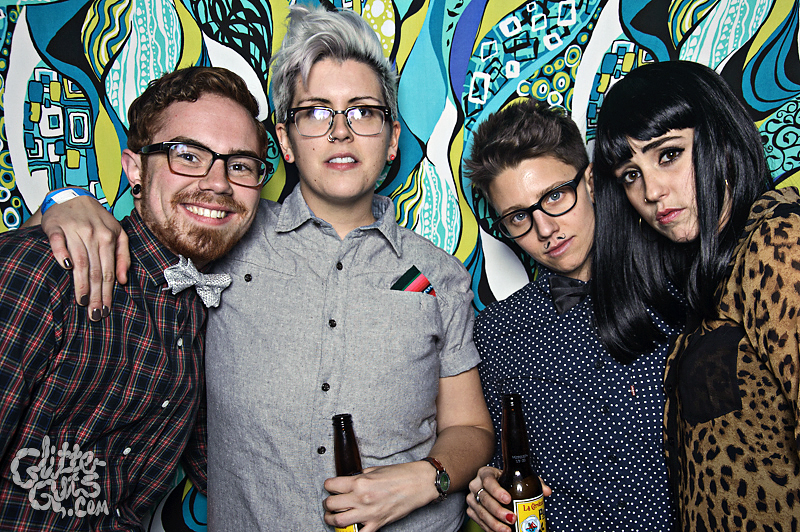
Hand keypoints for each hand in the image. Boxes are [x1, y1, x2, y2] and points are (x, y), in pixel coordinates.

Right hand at [40, 196, 129, 319]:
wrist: (73, 197)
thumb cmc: (97, 220)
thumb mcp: (117, 233)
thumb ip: (123, 256)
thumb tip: (123, 280)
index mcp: (109, 238)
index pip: (108, 271)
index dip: (108, 292)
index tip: (106, 309)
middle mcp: (93, 234)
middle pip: (95, 270)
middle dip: (96, 294)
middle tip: (95, 314)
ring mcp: (74, 230)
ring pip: (80, 261)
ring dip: (81, 283)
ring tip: (83, 302)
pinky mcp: (55, 227)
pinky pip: (59, 243)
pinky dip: (62, 254)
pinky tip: (65, 268)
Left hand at [323, 461, 436, 531]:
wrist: (418, 483)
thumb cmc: (400, 474)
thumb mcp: (375, 470)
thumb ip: (360, 476)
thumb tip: (350, 480)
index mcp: (360, 481)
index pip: (332, 485)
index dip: (329, 486)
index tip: (331, 487)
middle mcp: (361, 497)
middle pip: (331, 504)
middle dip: (328, 503)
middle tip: (330, 503)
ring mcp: (368, 513)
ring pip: (339, 521)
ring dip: (332, 519)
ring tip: (333, 517)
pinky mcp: (377, 523)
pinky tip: (351, 527)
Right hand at [466, 466, 550, 531]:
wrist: (491, 485)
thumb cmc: (506, 480)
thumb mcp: (517, 477)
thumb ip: (533, 482)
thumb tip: (546, 491)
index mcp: (485, 473)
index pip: (488, 481)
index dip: (497, 491)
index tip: (508, 499)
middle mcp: (475, 485)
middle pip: (485, 499)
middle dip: (498, 511)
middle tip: (512, 518)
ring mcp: (472, 498)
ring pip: (481, 512)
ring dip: (494, 523)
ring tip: (507, 530)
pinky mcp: (471, 510)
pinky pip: (479, 521)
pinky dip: (489, 528)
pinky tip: (500, 531)